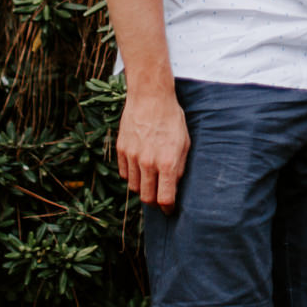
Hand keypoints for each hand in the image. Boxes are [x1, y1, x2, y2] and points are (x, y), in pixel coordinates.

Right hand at [115, 85, 189, 208]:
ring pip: (134, 187)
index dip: (167, 208)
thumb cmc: (171, 119)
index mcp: (167, 162)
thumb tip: (174, 186)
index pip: (164, 198)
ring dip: (143, 188)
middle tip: (160, 197)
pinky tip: (140, 168)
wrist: (150, 97)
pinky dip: (132, 176)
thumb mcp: (184, 143)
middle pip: (147, 198)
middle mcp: (148, 163)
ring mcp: (132, 157)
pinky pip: (125, 174)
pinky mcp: (121, 150)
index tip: (169, 209)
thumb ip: (179, 167)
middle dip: (154, 201)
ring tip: (151, 180)